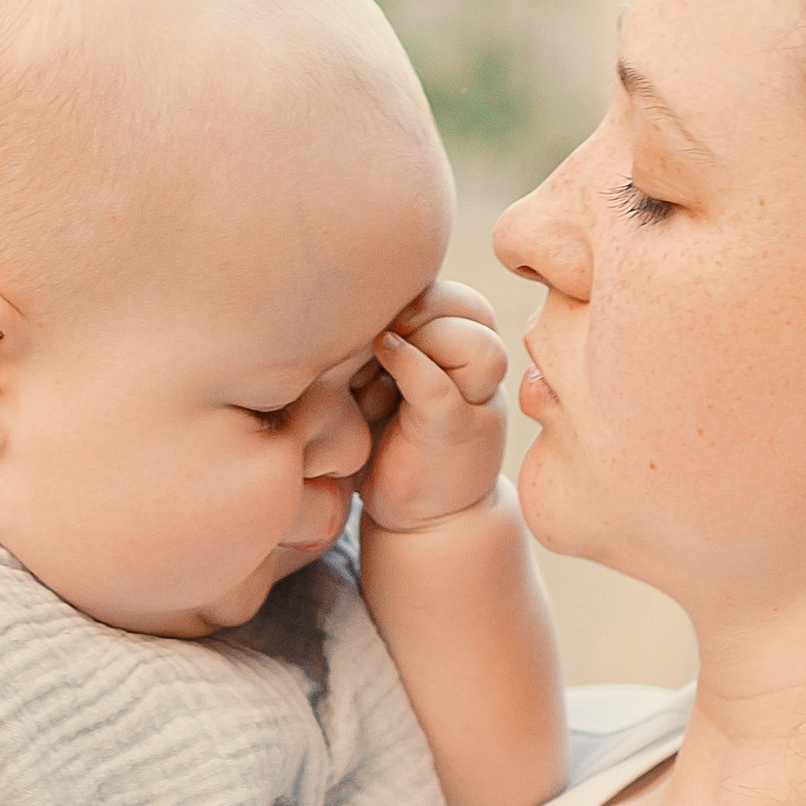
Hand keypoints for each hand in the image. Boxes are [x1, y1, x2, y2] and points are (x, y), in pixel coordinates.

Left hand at [355, 281, 508, 532]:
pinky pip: (438, 388)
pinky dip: (410, 365)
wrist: (420, 517)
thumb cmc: (385, 437)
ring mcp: (474, 404)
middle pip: (473, 308)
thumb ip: (376, 337)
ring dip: (427, 335)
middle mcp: (477, 373)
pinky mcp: (454, 434)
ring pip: (477, 345)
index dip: (415, 288)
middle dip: (425, 304)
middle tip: (379, 322)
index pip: (455, 295)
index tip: (369, 305)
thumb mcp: (376, 377)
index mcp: (463, 349)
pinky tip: (380, 358)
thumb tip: (328, 287)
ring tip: (380, 348)